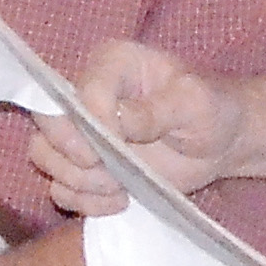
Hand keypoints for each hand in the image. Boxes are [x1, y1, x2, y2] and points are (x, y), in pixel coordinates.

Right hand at [33, 40, 245, 213]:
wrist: (221, 142)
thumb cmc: (211, 110)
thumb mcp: (195, 103)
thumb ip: (156, 110)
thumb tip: (118, 120)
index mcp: (112, 64)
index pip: (81, 91)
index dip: (94, 124)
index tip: (121, 145)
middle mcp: (87, 94)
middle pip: (47, 123)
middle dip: (75, 155)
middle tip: (112, 172)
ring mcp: (82, 132)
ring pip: (44, 156)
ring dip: (78, 181)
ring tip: (119, 188)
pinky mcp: (87, 166)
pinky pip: (61, 188)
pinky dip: (84, 201)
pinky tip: (119, 200)